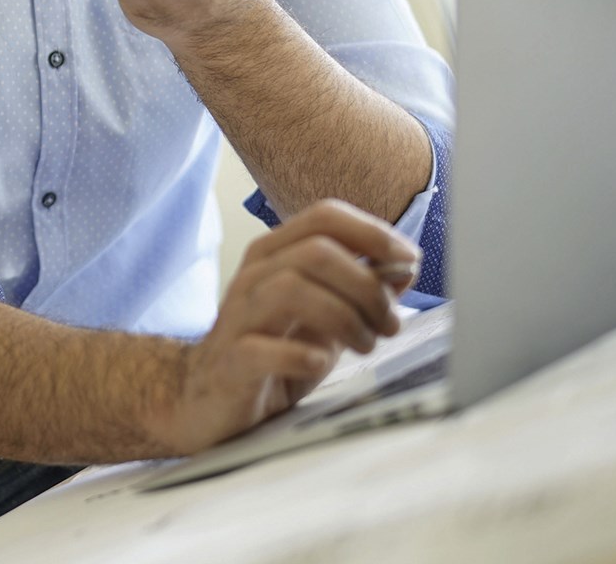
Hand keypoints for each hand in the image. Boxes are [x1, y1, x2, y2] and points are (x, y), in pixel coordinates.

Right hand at [154, 200, 418, 453]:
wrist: (207, 399)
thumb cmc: (272, 351)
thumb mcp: (326, 317)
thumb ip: (362, 289)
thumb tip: (404, 266)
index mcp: (276, 255)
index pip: (324, 217)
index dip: (372, 233)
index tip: (408, 260)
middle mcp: (254, 276)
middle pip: (316, 252)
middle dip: (366, 285)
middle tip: (389, 323)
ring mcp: (238, 316)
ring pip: (291, 289)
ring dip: (344, 317)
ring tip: (366, 345)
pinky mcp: (229, 362)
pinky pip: (261, 349)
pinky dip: (301, 355)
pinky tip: (321, 363)